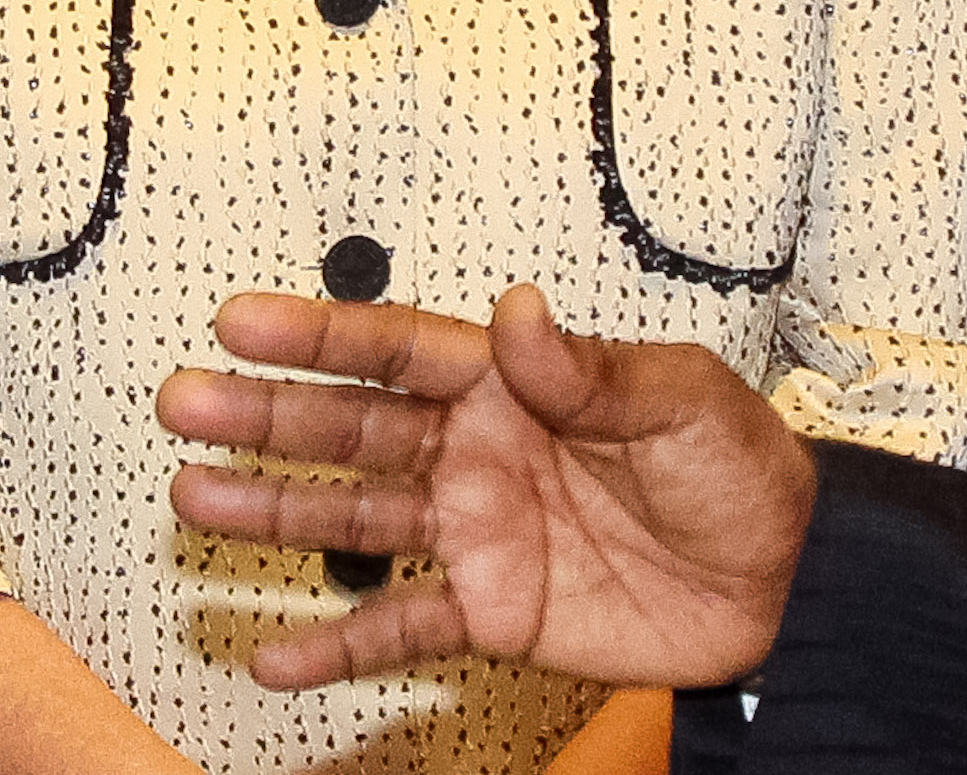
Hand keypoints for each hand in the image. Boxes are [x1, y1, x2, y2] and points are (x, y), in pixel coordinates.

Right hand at [156, 283, 815, 691]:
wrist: (785, 580)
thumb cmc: (744, 471)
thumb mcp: (682, 400)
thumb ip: (589, 368)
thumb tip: (519, 311)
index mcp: (520, 387)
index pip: (405, 351)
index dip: (323, 334)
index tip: (240, 319)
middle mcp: (482, 453)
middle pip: (354, 428)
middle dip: (267, 415)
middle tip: (182, 402)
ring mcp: (478, 534)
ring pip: (354, 520)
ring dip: (274, 512)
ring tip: (192, 502)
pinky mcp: (493, 612)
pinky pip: (398, 629)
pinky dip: (337, 648)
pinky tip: (274, 655)